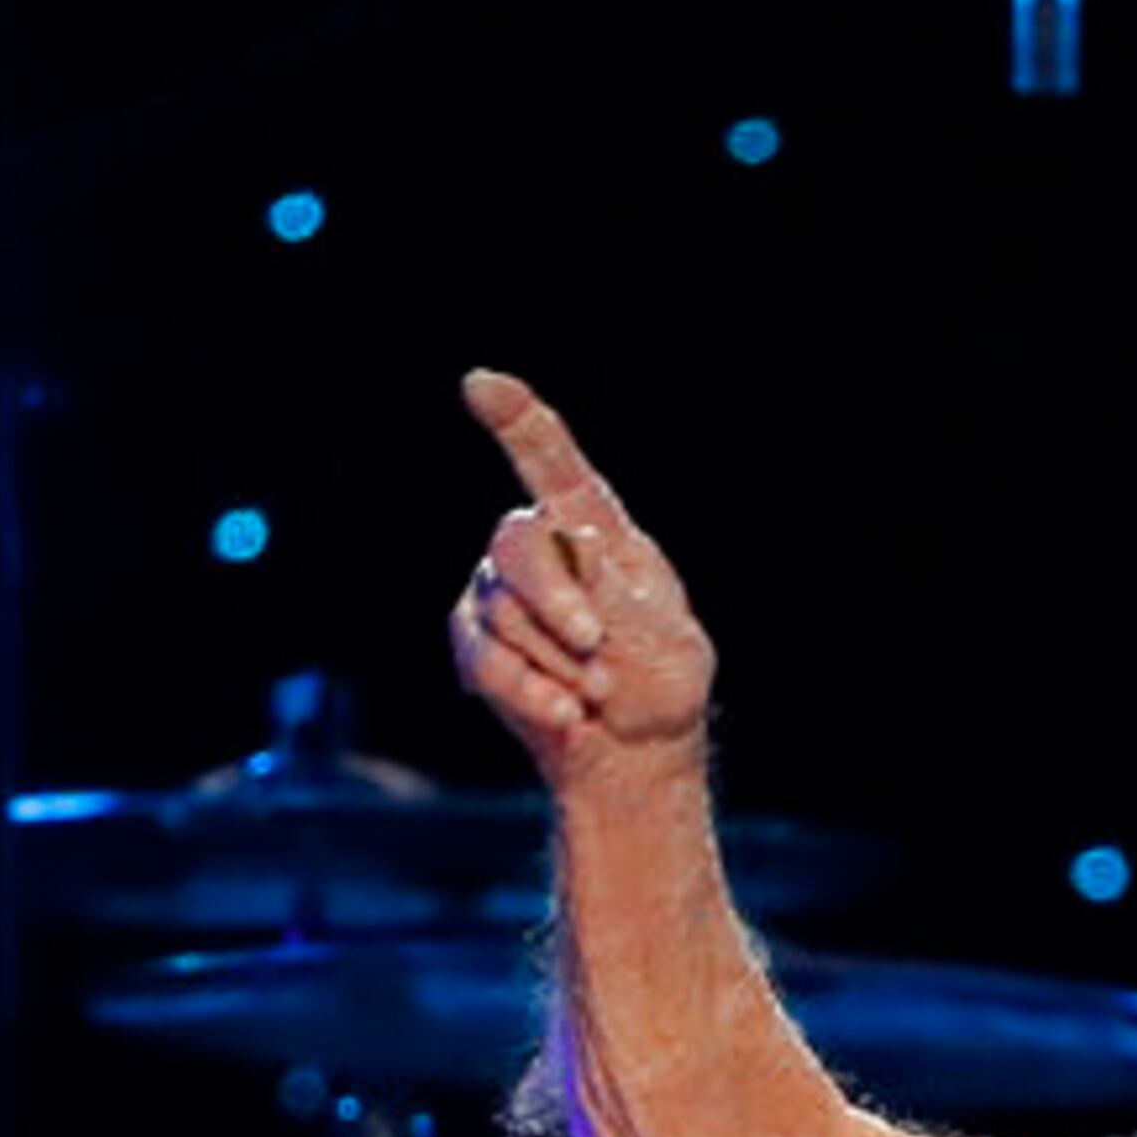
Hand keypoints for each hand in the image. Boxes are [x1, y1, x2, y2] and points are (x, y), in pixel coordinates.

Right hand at [451, 369, 715, 789]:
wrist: (636, 752)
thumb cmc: (658, 682)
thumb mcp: (659, 633)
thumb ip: (612, 588)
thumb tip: (564, 541)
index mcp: (594, 530)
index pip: (552, 463)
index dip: (516, 420)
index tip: (481, 384)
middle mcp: (540, 548)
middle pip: (517, 543)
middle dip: (555, 600)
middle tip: (594, 646)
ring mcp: (501, 592)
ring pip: (503, 612)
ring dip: (558, 664)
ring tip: (598, 690)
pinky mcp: (476, 641)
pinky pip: (482, 657)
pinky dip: (527, 690)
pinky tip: (565, 713)